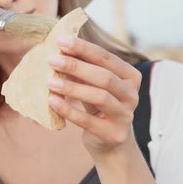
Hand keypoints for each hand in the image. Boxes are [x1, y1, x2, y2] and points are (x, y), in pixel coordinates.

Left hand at [46, 37, 141, 158]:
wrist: (110, 142)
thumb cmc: (98, 104)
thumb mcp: (93, 84)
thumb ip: (82, 68)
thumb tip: (58, 49)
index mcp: (131, 76)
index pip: (107, 57)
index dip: (84, 48)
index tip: (60, 41)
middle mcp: (132, 94)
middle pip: (104, 77)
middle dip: (76, 66)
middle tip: (51, 60)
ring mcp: (125, 116)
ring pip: (100, 97)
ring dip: (72, 87)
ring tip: (50, 81)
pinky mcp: (114, 134)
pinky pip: (88, 121)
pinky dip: (68, 110)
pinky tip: (52, 101)